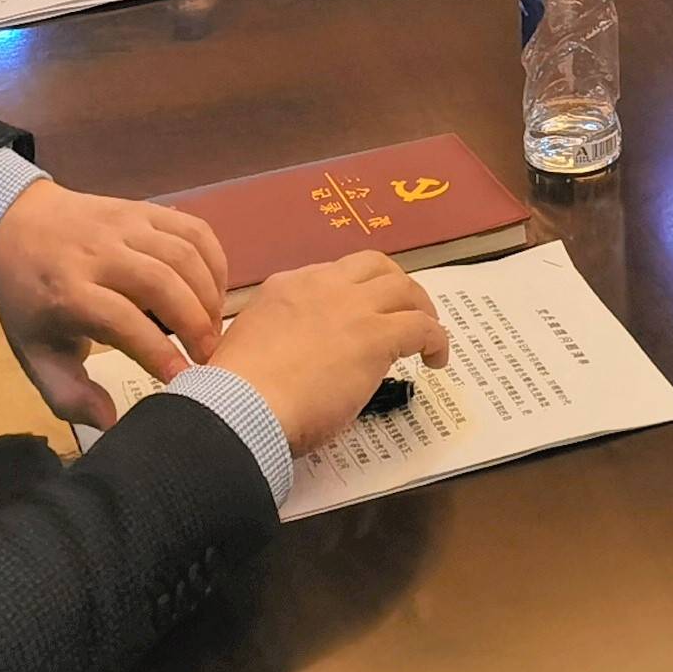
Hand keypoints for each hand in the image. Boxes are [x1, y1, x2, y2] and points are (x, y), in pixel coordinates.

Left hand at [0, 177, 234, 424]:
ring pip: (183, 254)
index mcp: (67, 292)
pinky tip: (214, 291)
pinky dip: (214, 260)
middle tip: (209, 357)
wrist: (16, 227)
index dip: (156, 351)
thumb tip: (113, 422)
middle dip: (194, 323)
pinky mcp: (145, 208)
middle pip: (161, 282)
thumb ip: (68, 395)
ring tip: (212, 328)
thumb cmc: (30, 301)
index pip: (122, 321)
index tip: (182, 379)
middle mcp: (99, 254)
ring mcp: (125, 224)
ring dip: (208, 294)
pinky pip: (193, 229)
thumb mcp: (34, 355)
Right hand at [205, 250, 452, 453]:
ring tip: (427, 333)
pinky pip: (421, 327)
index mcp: (286, 288)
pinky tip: (435, 358)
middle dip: (395, 285)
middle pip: (374, 266)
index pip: (332, 275)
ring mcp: (351, 307)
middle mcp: (322, 286)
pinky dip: (435, 339)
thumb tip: (293, 359)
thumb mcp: (249, 345)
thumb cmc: (236, 391)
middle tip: (405, 311)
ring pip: (403, 287)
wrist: (241, 405)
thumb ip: (276, 339)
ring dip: (420, 307)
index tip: (359, 316)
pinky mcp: (375, 336)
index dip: (353, 293)